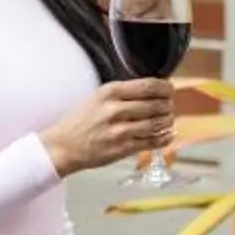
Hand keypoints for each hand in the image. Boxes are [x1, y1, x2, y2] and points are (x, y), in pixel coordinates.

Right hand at [41, 80, 176, 177]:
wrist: (64, 146)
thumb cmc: (80, 121)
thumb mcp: (98, 97)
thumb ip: (123, 93)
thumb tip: (153, 90)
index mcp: (110, 92)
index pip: (149, 86)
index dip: (165, 88)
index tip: (169, 89)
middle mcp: (116, 110)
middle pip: (156, 104)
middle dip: (168, 104)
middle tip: (170, 105)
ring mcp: (120, 130)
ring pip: (157, 123)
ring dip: (168, 120)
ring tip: (168, 118)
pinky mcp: (123, 148)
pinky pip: (152, 141)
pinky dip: (165, 137)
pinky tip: (168, 133)